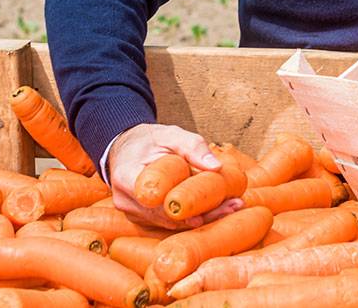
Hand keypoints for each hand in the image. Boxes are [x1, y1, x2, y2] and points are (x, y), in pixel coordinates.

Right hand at [106, 123, 242, 228]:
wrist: (128, 148)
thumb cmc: (149, 140)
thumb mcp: (170, 134)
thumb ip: (192, 146)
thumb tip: (216, 167)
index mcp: (126, 177)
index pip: (155, 199)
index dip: (181, 207)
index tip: (207, 209)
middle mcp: (125, 201)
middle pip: (165, 215)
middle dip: (201, 214)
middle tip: (232, 206)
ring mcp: (132, 213)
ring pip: (168, 223)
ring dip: (200, 218)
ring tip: (231, 207)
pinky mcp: (142, 219)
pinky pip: (167, 222)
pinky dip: (190, 217)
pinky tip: (215, 210)